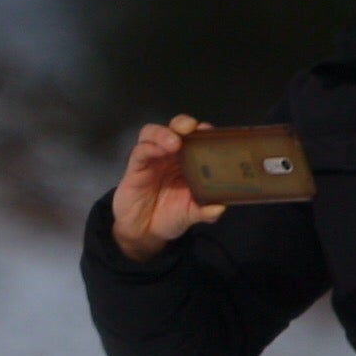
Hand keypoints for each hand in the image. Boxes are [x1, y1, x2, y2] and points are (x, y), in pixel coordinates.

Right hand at [109, 118, 226, 264]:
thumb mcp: (191, 214)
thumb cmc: (170, 216)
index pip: (197, 138)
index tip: (212, 133)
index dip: (204, 132)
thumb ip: (205, 211)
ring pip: (154, 133)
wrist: (144, 232)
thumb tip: (219, 208)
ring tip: (175, 142)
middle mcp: (171, 155)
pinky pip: (140, 151)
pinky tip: (158, 151)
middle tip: (192, 128)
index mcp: (189, 161)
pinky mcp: (136, 167)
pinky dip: (149, 148)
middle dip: (184, 123)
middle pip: (176, 128)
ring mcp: (152, 158)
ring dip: (164, 133)